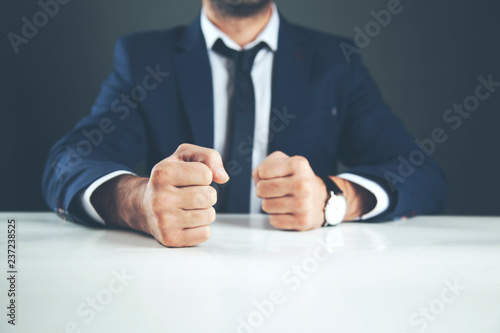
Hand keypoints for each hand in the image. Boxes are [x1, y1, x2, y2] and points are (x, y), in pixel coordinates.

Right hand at [92, 144, 228, 246]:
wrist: (143, 206)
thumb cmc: (169, 179)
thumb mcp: (184, 156)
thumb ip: (209, 156)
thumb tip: (223, 177)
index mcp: (163, 173)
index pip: (206, 174)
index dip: (205, 175)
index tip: (192, 178)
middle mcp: (160, 198)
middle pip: (209, 196)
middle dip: (208, 194)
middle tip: (193, 194)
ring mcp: (164, 220)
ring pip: (209, 215)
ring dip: (205, 211)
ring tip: (189, 207)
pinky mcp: (170, 239)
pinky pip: (204, 233)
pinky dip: (201, 227)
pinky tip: (187, 221)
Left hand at [252, 152, 327, 230]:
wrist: (322, 200)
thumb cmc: (298, 180)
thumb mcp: (284, 163)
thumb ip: (265, 166)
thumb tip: (258, 180)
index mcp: (298, 164)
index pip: (263, 171)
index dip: (264, 175)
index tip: (275, 177)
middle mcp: (303, 184)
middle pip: (261, 189)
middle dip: (264, 191)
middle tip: (276, 191)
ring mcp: (303, 204)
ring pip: (265, 206)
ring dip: (270, 204)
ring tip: (284, 201)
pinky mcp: (302, 221)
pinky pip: (274, 220)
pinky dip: (277, 217)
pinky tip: (289, 211)